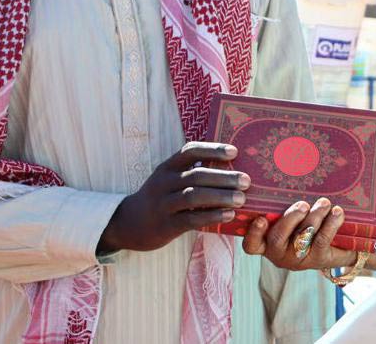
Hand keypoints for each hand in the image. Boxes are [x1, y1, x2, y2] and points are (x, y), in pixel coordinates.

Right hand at [98, 142, 249, 252]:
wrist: (129, 224)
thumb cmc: (162, 197)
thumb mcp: (170, 179)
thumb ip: (193, 171)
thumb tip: (233, 166)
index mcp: (168, 167)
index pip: (190, 151)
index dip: (213, 149)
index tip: (234, 152)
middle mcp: (164, 182)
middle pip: (196, 175)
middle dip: (224, 177)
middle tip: (246, 180)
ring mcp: (163, 204)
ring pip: (194, 196)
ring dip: (220, 196)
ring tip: (242, 198)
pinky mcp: (165, 225)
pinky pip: (191, 219)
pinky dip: (212, 216)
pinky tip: (229, 215)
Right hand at [242, 198, 356, 270]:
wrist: (330, 251)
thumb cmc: (301, 227)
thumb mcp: (287, 218)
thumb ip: (278, 203)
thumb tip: (280, 168)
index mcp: (266, 243)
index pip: (252, 244)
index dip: (254, 234)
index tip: (260, 219)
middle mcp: (279, 253)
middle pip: (278, 238)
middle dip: (291, 219)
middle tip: (303, 204)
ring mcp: (299, 257)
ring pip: (303, 238)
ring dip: (315, 218)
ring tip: (324, 203)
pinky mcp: (318, 258)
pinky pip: (323, 241)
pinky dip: (330, 225)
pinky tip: (337, 213)